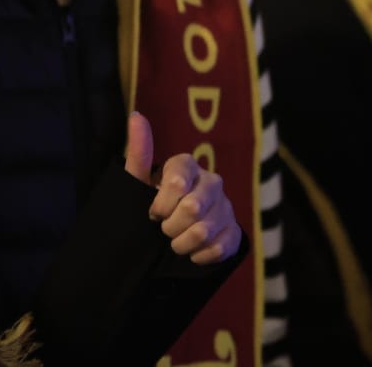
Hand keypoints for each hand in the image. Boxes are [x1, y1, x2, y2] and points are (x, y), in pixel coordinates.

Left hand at [124, 112, 241, 265]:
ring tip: (175, 242)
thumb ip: (139, 152)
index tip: (153, 212)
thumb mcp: (138, 180)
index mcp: (188, 165)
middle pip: (192, 208)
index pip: (176, 182)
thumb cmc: (151, 202)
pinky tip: (192, 252)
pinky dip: (199, 256)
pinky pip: (219, 248)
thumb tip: (136, 115)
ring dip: (182, 244)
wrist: (170, 236)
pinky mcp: (235, 231)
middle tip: (164, 229)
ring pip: (204, 231)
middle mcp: (211, 182)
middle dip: (171, 226)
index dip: (162, 204)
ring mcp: (226, 207)